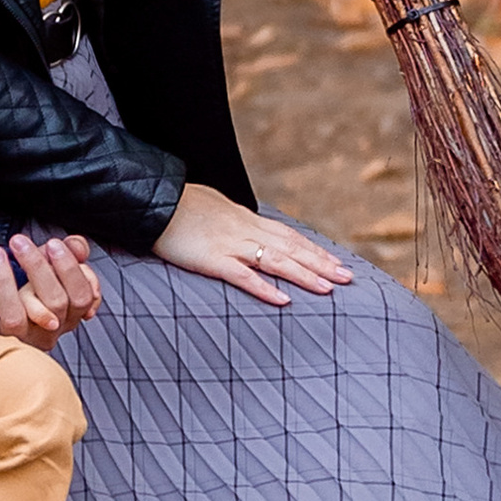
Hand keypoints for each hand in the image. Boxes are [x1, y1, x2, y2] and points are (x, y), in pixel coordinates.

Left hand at [0, 231, 99, 350]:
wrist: (0, 314)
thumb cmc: (35, 289)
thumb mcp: (56, 269)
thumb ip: (73, 252)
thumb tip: (76, 245)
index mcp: (69, 316)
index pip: (81, 297)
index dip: (69, 270)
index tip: (53, 244)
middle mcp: (47, 332)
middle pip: (53, 303)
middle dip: (37, 267)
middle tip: (20, 241)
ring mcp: (18, 338)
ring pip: (14, 315)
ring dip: (3, 279)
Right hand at [151, 183, 353, 309]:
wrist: (152, 201)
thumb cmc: (180, 205)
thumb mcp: (215, 207)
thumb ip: (233, 220)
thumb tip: (246, 226)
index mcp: (246, 220)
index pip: (289, 236)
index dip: (314, 250)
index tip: (336, 263)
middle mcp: (245, 230)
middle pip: (291, 247)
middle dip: (321, 263)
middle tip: (348, 278)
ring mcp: (230, 244)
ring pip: (275, 260)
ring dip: (304, 275)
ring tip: (328, 289)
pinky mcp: (211, 259)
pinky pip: (242, 275)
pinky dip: (264, 287)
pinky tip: (284, 299)